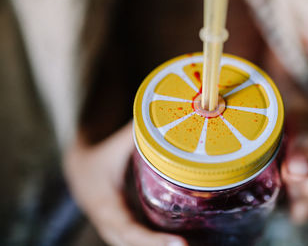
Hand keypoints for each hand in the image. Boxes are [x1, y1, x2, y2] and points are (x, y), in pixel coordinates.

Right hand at [64, 121, 186, 245]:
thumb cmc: (98, 157)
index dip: (153, 240)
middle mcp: (110, 224)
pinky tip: (184, 242)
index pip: (129, 230)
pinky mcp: (124, 229)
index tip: (180, 243)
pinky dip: (158, 245)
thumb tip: (160, 118)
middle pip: (136, 245)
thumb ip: (136, 133)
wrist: (79, 169)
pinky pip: (140, 241)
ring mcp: (116, 230)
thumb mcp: (112, 147)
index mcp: (106, 206)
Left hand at [281, 110, 307, 223]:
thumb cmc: (305, 121)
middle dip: (290, 185)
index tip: (284, 163)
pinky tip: (286, 180)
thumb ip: (302, 144)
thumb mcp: (304, 123)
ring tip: (287, 168)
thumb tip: (298, 171)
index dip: (293, 177)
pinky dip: (285, 199)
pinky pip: (295, 214)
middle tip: (284, 163)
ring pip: (301, 211)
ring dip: (286, 192)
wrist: (301, 125)